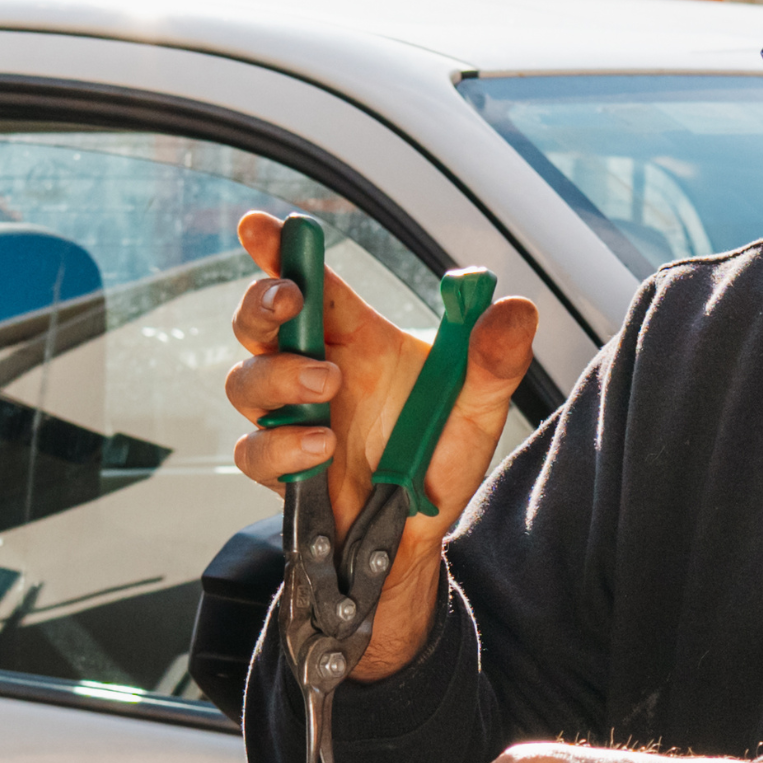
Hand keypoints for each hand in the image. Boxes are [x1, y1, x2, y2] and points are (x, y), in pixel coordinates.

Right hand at [225, 214, 539, 688]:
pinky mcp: (280, 469)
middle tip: (291, 300)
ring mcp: (291, 420)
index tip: (261, 225)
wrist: (417, 538)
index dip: (279, 249)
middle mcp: (315, 372)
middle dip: (263, 302)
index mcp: (356, 340)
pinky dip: (282, 447)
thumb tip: (516, 307)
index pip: (311, 283)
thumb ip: (495, 358)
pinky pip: (253, 450)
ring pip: (246, 382)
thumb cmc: (439, 459)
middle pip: (259, 323)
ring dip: (279, 376)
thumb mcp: (478, 408)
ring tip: (326, 385)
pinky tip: (323, 449)